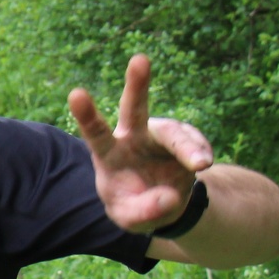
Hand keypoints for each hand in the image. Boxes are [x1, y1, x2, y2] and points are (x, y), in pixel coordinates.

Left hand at [68, 54, 214, 232]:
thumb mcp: (131, 219)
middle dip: (137, 84)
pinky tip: (202, 166)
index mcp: (110, 153)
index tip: (76, 94)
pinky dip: (201, 156)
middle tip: (139, 60)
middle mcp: (134, 137)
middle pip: (134, 109)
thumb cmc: (135, 205)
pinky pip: (197, 147)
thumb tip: (170, 197)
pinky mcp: (187, 141)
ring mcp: (162, 137)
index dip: (87, 115)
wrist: (164, 202)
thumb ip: (143, 212)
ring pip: (176, 134)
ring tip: (200, 164)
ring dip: (189, 149)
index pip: (96, 134)